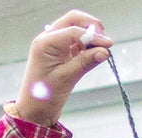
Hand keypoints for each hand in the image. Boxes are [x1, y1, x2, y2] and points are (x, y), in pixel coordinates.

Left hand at [13, 11, 110, 127]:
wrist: (33, 112)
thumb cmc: (43, 98)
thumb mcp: (66, 79)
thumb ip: (85, 62)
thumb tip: (105, 52)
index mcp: (45, 43)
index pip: (73, 31)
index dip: (93, 36)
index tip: (108, 45)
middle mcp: (48, 39)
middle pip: (73, 20)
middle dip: (91, 27)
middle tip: (105, 40)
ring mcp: (53, 44)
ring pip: (75, 29)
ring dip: (89, 36)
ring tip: (100, 50)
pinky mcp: (59, 52)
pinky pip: (75, 41)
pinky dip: (86, 45)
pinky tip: (94, 54)